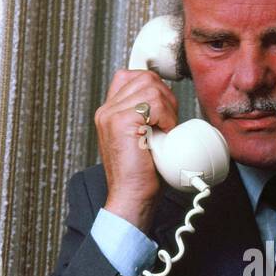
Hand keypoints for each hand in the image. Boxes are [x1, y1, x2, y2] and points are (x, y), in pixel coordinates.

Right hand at [94, 69, 178, 233]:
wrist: (132, 199)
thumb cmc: (142, 177)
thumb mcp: (143, 140)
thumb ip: (146, 120)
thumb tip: (169, 105)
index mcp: (109, 113)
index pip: (130, 76)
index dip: (153, 86)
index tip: (164, 111)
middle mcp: (106, 111)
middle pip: (144, 77)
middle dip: (165, 95)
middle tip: (169, 123)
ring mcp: (111, 114)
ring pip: (151, 86)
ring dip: (168, 107)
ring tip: (166, 130)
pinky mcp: (121, 122)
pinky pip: (153, 102)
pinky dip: (167, 116)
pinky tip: (165, 134)